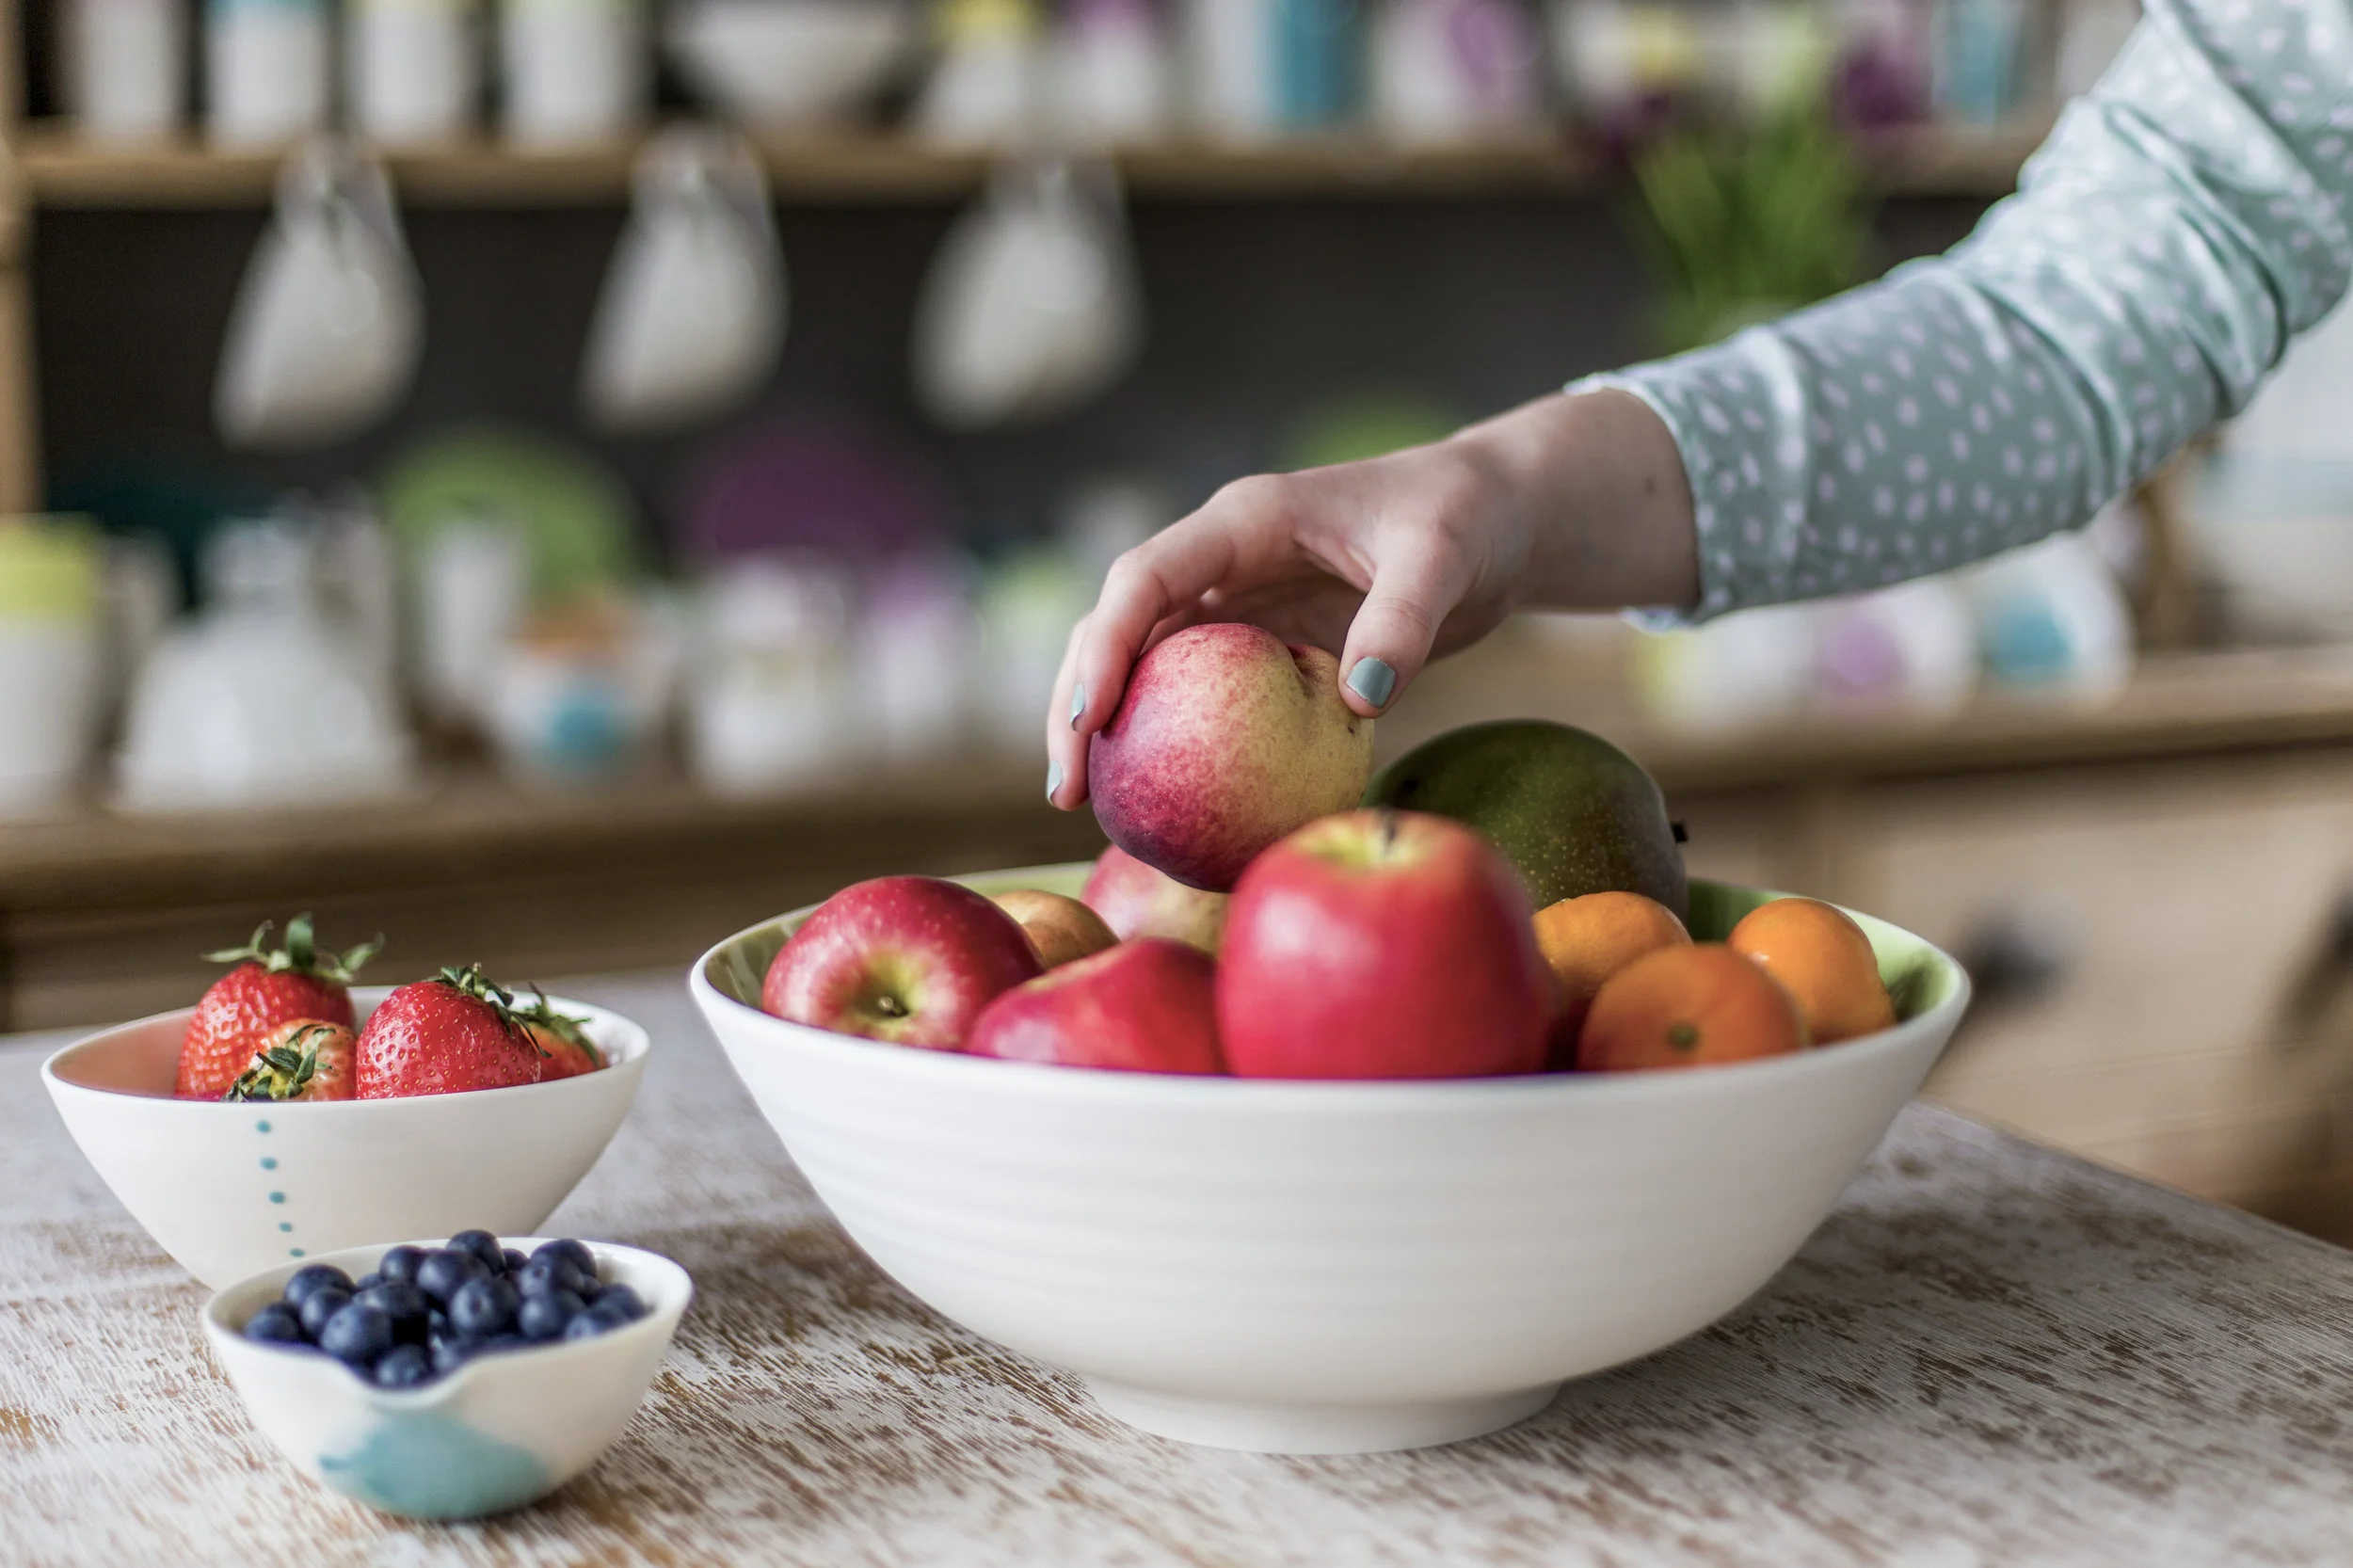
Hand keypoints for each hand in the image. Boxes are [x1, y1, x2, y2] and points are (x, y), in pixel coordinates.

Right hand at [1045, 389, 1697, 807]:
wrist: (1492, 518)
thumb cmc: (1466, 520)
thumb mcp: (1441, 560)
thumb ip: (1401, 620)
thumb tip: (1363, 701)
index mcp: (1243, 522)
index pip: (1145, 578)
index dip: (1105, 644)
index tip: (1089, 719)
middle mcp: (1221, 561)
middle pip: (1118, 627)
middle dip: (1077, 701)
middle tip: (1063, 788)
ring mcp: (1234, 604)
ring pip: (1143, 663)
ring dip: (1105, 727)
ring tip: (1080, 804)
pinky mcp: (1260, 644)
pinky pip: (1199, 696)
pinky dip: (1172, 741)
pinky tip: (1162, 804)